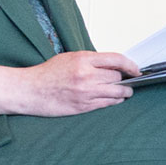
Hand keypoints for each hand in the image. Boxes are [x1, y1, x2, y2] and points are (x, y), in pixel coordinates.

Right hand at [17, 51, 139, 115]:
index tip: (136, 69)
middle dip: (124, 78)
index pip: (116, 59)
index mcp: (82, 59)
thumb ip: (91, 60)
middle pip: (118, 77)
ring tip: (125, 91)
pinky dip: (115, 100)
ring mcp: (85, 93)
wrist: (30, 91)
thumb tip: (113, 65)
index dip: (130, 65)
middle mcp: (86, 76)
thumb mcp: (69, 58)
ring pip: (117, 92)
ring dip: (124, 92)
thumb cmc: (47, 73)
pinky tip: (115, 98)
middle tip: (127, 80)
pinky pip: (108, 104)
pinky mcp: (84, 106)